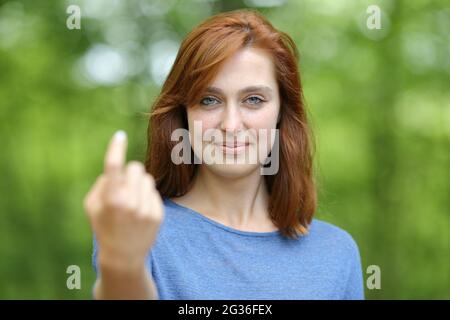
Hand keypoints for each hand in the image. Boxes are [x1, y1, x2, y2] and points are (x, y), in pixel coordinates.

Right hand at [84, 131, 163, 272]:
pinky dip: (146, 196)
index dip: (116, 148)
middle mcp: (130, 202)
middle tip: (124, 186)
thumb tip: (118, 167)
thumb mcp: (92, 207)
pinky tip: (140, 211)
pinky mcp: (158, 213)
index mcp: (111, 199)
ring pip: (146, 178)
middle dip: (129, 172)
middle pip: (136, 167)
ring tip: (131, 201)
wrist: (124, 255)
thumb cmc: (104, 226)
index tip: (119, 136)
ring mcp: (146, 208)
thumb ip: (102, 183)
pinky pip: (153, 191)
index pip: (114, 166)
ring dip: (139, 184)